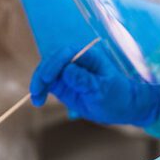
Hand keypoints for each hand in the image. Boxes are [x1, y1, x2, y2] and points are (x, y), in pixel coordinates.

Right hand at [30, 45, 159, 126]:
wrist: (123, 106)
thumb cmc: (117, 95)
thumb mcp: (103, 89)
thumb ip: (85, 80)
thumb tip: (67, 71)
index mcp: (87, 56)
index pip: (66, 53)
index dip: (53, 64)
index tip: (46, 79)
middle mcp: (75, 61)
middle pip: (52, 61)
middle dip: (42, 74)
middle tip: (36, 91)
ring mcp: (67, 72)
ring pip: (46, 72)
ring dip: (38, 84)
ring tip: (37, 101)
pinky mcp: (62, 84)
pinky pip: (47, 84)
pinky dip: (40, 91)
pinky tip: (38, 101)